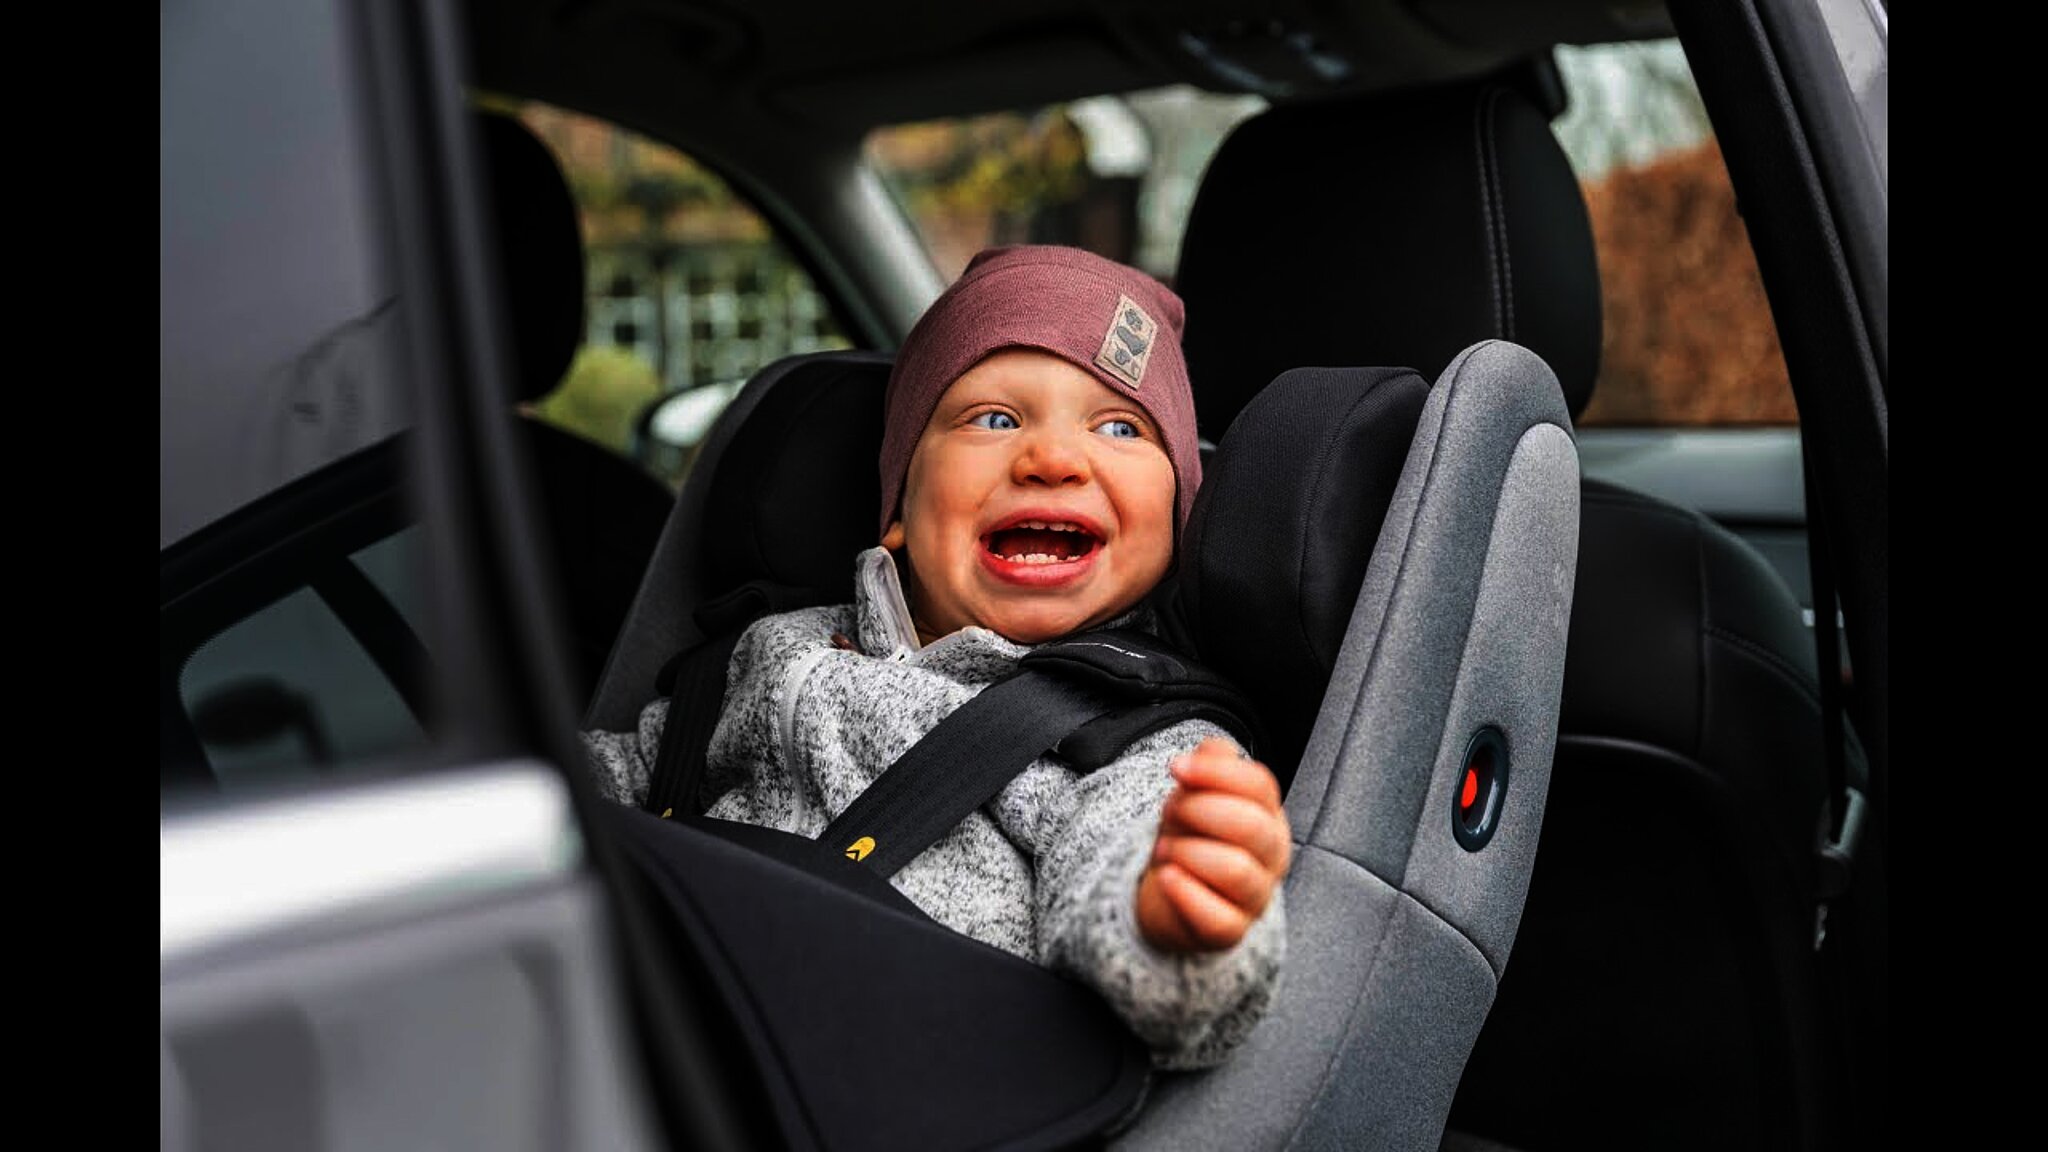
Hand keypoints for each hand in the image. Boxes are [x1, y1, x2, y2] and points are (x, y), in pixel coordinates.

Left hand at [1136, 736, 1291, 953]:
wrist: (1173, 894)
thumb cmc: (1192, 838)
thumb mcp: (1197, 793)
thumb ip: (1210, 764)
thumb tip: (1211, 750)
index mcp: (1269, 815)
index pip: (1260, 785)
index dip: (1215, 771)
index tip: (1176, 768)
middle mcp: (1272, 856)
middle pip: (1251, 825)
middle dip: (1199, 811)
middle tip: (1170, 813)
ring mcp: (1256, 896)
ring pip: (1235, 870)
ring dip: (1186, 851)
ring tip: (1164, 850)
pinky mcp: (1232, 931)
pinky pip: (1217, 917)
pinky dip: (1185, 893)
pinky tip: (1167, 877)